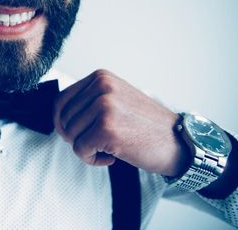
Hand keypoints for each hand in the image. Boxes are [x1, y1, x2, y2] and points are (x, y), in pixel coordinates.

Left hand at [53, 69, 189, 175]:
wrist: (179, 142)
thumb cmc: (146, 126)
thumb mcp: (116, 99)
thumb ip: (89, 101)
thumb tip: (58, 115)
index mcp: (101, 77)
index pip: (61, 100)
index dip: (62, 122)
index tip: (74, 134)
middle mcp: (101, 87)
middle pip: (63, 119)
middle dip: (74, 137)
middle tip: (96, 145)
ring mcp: (104, 106)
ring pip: (70, 135)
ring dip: (85, 149)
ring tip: (107, 149)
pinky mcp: (106, 129)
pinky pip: (80, 150)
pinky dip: (92, 159)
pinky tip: (111, 157)